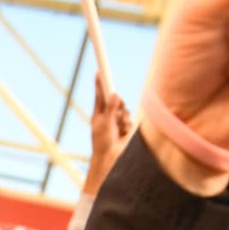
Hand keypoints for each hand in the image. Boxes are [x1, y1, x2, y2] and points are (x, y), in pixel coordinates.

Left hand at [84, 73, 132, 195]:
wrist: (110, 158)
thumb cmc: (102, 142)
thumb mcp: (104, 123)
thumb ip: (110, 108)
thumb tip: (115, 94)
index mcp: (98, 114)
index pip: (99, 95)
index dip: (100, 83)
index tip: (99, 71)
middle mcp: (108, 116)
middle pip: (116, 100)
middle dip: (118, 105)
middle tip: (115, 112)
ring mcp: (117, 121)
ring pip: (125, 110)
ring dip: (123, 118)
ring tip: (118, 129)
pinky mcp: (126, 127)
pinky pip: (130, 119)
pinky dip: (127, 125)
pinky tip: (123, 133)